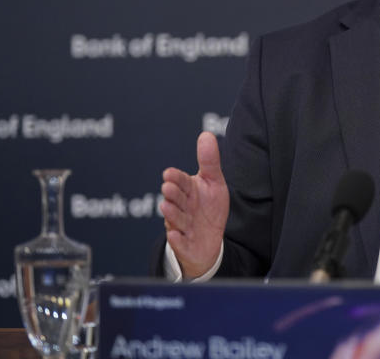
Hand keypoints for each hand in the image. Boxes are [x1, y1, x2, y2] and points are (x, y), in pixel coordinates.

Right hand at [160, 132, 229, 277]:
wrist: (208, 240)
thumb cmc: (208, 207)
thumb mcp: (213, 182)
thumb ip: (209, 160)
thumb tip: (206, 134)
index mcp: (189, 190)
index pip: (181, 181)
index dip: (176, 178)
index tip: (169, 173)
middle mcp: (182, 207)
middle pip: (176, 199)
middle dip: (172, 194)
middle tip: (168, 187)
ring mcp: (182, 226)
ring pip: (175, 220)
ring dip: (171, 213)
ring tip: (167, 206)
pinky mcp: (185, 245)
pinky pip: (179, 243)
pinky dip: (176, 240)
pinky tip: (174, 235)